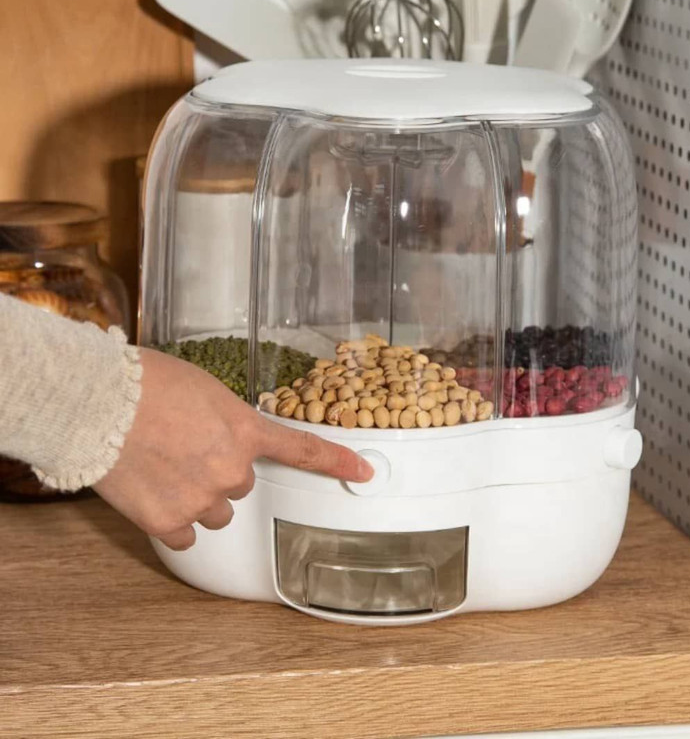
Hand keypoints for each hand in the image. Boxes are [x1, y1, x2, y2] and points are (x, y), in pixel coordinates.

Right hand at [95, 348, 372, 550]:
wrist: (98, 401)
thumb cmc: (146, 383)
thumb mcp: (204, 390)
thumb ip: (226, 421)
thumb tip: (222, 438)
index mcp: (245, 430)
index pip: (303, 449)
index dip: (338, 463)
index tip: (364, 473)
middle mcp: (232, 469)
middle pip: (242, 485)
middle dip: (220, 473)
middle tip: (184, 450)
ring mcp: (202, 498)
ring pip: (215, 511)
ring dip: (198, 497)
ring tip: (163, 468)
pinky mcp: (169, 521)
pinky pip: (186, 534)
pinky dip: (173, 520)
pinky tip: (153, 494)